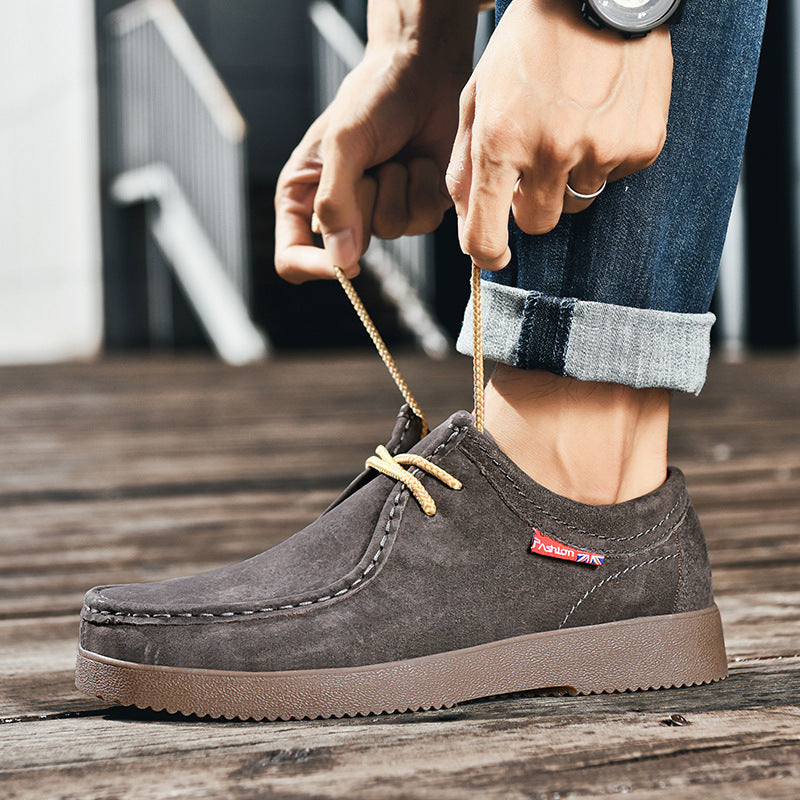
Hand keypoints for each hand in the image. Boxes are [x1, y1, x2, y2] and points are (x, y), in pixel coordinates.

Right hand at [275, 2, 476, 283]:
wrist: (422, 70)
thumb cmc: (373, 97)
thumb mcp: (343, 143)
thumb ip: (336, 203)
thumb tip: (341, 263)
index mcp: (304, 196)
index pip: (292, 257)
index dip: (313, 268)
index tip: (345, 264)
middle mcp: (340, 212)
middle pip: (350, 248)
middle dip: (364, 204)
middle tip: (370, 164)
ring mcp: (381, 211)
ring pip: (393, 233)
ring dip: (399, 188)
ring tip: (396, 155)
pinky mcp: (417, 208)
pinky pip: (423, 221)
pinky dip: (424, 187)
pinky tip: (420, 159)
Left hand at [446, 0, 672, 269]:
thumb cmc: (532, 41)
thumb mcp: (479, 94)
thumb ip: (464, 162)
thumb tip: (465, 219)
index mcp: (501, 141)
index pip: (486, 235)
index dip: (486, 253)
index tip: (492, 254)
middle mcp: (551, 152)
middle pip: (537, 224)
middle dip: (530, 203)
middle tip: (534, 162)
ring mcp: (600, 150)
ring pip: (577, 202)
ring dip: (568, 179)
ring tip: (570, 126)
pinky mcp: (641, 145)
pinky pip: (614, 177)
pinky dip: (605, 157)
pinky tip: (601, 115)